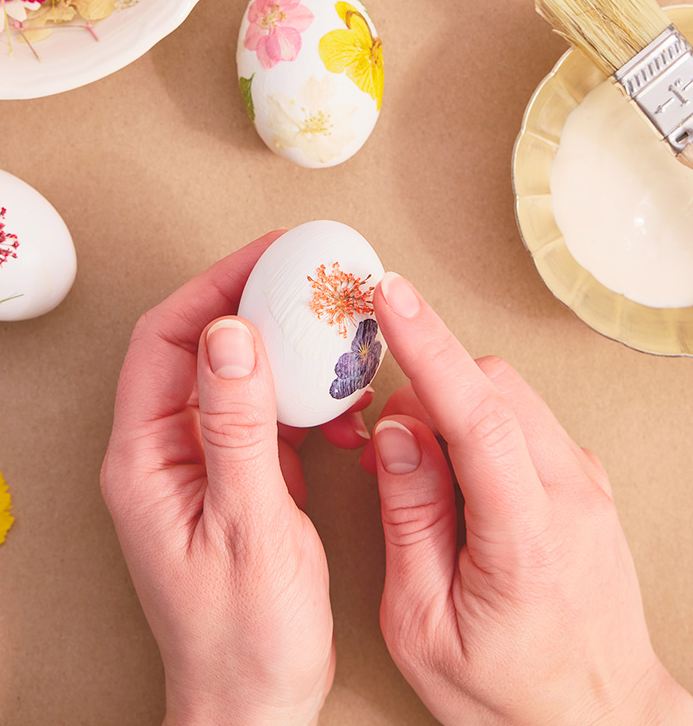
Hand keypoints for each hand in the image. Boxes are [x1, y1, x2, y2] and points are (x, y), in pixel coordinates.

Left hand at [100, 232, 369, 725]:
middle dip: (256, 304)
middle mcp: (169, 449)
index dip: (215, 287)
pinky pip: (271, 412)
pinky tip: (343, 403)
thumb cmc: (241, 635)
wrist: (254, 700)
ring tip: (334, 329)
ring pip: (243, 375)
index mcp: (146, 456)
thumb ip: (237, 430)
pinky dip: (307, 396)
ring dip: (288, 348)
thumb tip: (230, 335)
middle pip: (205, 347)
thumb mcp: (246, 528)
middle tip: (309, 275)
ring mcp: (207, 460)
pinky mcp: (243, 474)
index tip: (269, 255)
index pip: (167, 340)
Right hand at [361, 271, 692, 725]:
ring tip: (415, 468)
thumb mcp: (424, 624)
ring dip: (448, 409)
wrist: (597, 719)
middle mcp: (570, 494)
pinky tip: (452, 476)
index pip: (479, 415)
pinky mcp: (581, 481)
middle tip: (384, 442)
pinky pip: (520, 421)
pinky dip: (475, 426)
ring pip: (506, 396)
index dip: (429, 347)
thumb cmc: (508, 693)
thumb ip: (409, 518)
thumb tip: (397, 435)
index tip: (391, 299)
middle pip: (491, 387)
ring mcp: (584, 483)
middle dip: (425, 388)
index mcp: (527, 537)